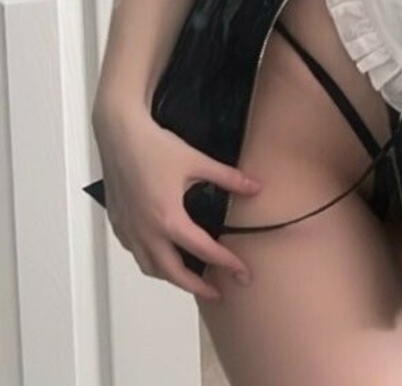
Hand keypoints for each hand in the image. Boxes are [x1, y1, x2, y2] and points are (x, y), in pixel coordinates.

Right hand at [94, 105, 260, 299]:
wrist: (120, 135)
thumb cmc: (155, 147)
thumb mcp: (197, 161)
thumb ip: (228, 178)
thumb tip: (255, 187)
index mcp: (169, 219)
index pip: (203, 250)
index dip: (226, 263)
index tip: (241, 273)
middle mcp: (147, 232)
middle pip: (173, 273)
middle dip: (198, 287)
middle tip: (218, 292)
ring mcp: (130, 231)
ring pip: (151, 268)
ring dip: (172, 278)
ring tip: (191, 279)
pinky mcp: (119, 224)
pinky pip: (136, 254)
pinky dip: (151, 262)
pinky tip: (161, 255)